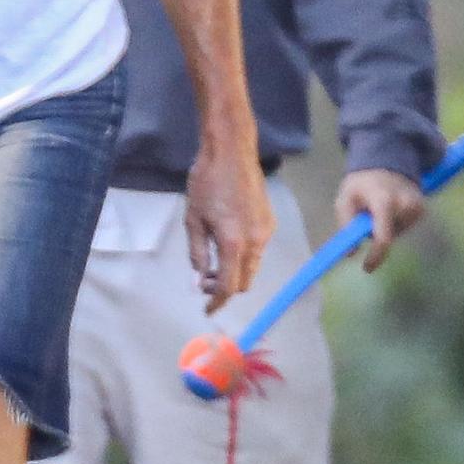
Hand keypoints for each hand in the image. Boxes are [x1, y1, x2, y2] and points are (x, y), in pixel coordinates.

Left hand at [184, 141, 274, 310]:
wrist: (231, 153)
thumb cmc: (206, 183)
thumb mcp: (193, 220)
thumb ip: (197, 253)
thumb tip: (198, 280)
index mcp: (234, 243)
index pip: (228, 286)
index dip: (217, 302)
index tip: (207, 310)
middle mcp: (256, 242)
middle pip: (244, 281)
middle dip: (225, 288)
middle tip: (204, 281)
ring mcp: (266, 232)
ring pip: (252, 268)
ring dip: (234, 272)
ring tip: (212, 262)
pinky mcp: (270, 223)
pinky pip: (258, 251)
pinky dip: (243, 257)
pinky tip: (227, 244)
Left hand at [335, 167, 424, 272]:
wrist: (387, 164)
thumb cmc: (362, 183)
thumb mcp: (345, 199)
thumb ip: (346, 225)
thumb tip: (351, 253)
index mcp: (384, 201)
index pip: (384, 237)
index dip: (376, 256)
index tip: (367, 268)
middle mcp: (406, 205)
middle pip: (390, 237)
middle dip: (375, 234)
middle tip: (366, 217)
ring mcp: (417, 207)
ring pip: (397, 234)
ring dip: (385, 229)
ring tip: (378, 209)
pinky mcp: (423, 210)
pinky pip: (404, 228)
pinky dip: (394, 225)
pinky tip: (390, 210)